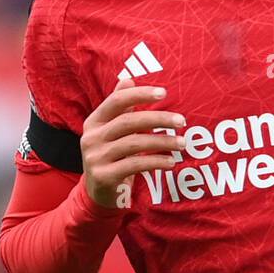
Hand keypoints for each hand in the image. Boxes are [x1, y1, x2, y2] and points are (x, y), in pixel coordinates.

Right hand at [80, 76, 185, 209]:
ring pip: (134, 143)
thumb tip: (128, 79)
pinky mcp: (104, 176)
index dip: (140, 94)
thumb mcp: (111, 131)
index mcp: (94, 122)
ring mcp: (95, 158)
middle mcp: (91, 138)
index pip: (117, 100)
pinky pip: (135, 165)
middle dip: (158, 118)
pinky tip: (170, 162)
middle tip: (181, 121)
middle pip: (128, 121)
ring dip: (162, 142)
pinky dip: (155, 161)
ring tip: (181, 143)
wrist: (97, 193)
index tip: (163, 92)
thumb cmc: (111, 156)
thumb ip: (120, 107)